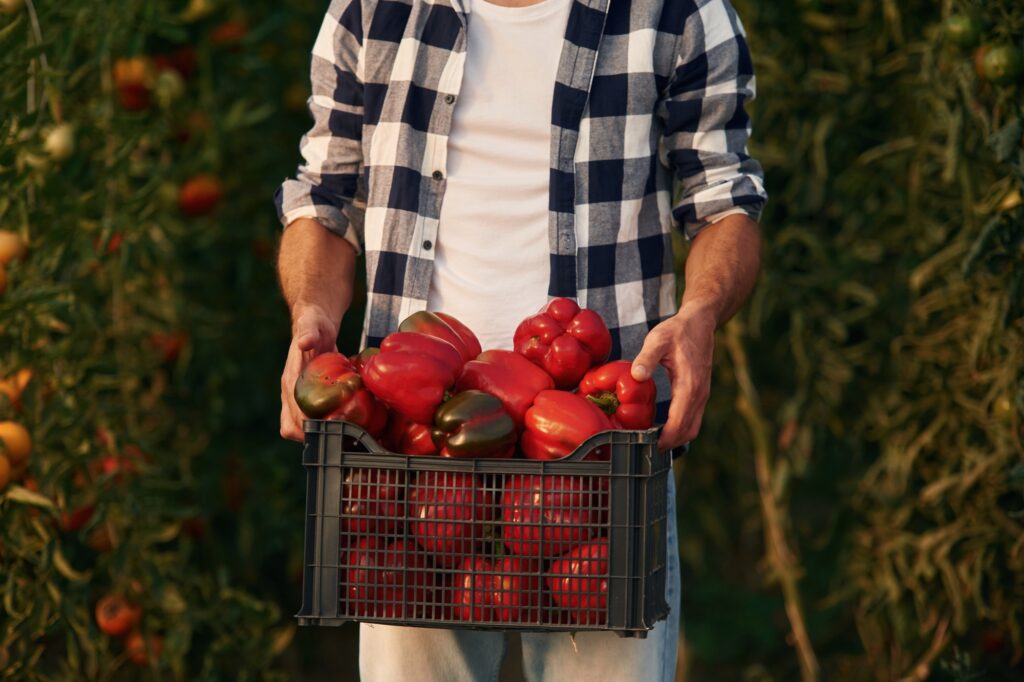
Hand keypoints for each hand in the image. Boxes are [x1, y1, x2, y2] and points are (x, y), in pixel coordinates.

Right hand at [280, 305, 338, 440]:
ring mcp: (298, 396)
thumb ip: (308, 333)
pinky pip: (311, 419)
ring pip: (298, 428)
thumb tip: (304, 342)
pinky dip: (324, 425)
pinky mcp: (309, 397)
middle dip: (311, 436)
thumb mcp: (313, 325)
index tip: (327, 429)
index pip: (292, 413)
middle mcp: (290, 392)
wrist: (315, 323)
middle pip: (291, 427)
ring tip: (343, 433)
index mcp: (290, 380)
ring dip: (317, 433)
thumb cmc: (314, 324)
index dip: (306, 425)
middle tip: (338, 435)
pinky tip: (345, 422)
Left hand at [630, 304, 716, 450]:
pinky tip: (662, 428)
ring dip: (676, 438)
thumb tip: (636, 376)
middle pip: (688, 431)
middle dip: (670, 444)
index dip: (665, 439)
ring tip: (651, 442)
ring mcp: (702, 395)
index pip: (680, 422)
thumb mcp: (658, 339)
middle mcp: (700, 394)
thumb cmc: (678, 330)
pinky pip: (692, 419)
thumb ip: (646, 358)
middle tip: (645, 449)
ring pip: (693, 428)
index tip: (647, 446)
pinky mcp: (700, 393)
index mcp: (690, 385)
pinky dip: (680, 428)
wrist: (701, 322)